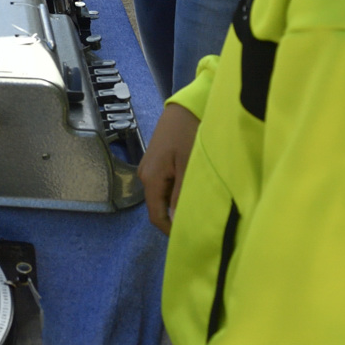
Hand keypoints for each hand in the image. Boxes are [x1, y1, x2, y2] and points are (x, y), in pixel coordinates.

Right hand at [138, 104, 200, 235]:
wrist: (183, 109)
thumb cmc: (187, 135)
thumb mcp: (188, 167)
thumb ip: (181, 195)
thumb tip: (177, 223)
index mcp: (151, 178)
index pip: (155, 215)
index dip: (170, 230)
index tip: (191, 236)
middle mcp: (144, 175)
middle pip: (158, 207)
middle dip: (175, 217)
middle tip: (200, 220)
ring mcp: (148, 168)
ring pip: (162, 196)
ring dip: (177, 204)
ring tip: (198, 205)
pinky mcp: (155, 163)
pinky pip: (164, 185)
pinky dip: (175, 192)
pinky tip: (191, 188)